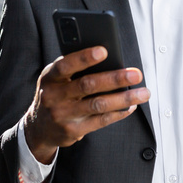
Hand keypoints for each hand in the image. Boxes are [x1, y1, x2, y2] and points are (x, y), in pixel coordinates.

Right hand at [23, 46, 149, 163]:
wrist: (39, 127)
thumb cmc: (56, 93)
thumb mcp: (57, 78)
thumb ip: (75, 69)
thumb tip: (110, 59)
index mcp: (49, 77)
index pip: (66, 65)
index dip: (84, 58)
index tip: (105, 51)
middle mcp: (53, 96)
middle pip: (87, 85)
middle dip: (115, 78)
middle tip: (136, 74)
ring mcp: (63, 115)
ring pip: (98, 105)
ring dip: (124, 98)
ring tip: (143, 93)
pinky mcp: (73, 131)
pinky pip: (101, 120)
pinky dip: (119, 112)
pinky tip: (131, 106)